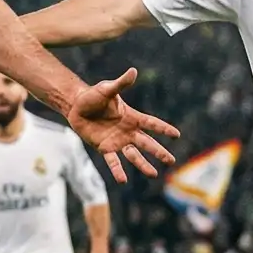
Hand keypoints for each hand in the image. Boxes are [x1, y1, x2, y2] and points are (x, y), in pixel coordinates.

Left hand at [61, 67, 178, 180]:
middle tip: (172, 161)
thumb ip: (121, 84)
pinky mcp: (105, 148)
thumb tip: (133, 71)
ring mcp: (117, 141)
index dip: (163, 129)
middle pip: (147, 143)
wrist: (76, 106)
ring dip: (143, 165)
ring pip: (133, 155)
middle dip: (159, 152)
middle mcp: (127, 131)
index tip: (177, 135)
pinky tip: (123, 180)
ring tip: (154, 174)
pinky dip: (118, 171)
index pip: (151, 123)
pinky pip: (113, 161)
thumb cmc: (93, 96)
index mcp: (131, 117)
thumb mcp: (107, 89)